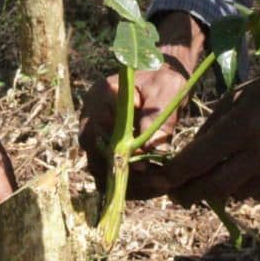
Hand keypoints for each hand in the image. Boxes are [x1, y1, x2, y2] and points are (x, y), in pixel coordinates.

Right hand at [79, 11, 205, 185]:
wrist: (163, 74)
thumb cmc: (166, 78)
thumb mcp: (167, 92)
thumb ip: (158, 121)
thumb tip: (149, 155)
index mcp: (101, 97)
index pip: (96, 137)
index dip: (118, 157)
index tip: (146, 165)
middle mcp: (91, 116)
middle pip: (96, 159)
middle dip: (126, 177)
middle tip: (159, 184)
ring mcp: (96, 133)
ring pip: (103, 171)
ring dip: (130, 184)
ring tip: (161, 186)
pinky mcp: (106, 145)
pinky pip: (112, 171)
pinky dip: (132, 182)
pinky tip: (155, 183)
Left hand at [126, 48, 259, 203]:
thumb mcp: (239, 96)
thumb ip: (213, 128)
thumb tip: (189, 160)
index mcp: (243, 124)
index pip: (196, 161)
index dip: (173, 177)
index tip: (161, 182)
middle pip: (213, 187)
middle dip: (190, 193)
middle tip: (179, 193)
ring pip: (237, 194)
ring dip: (223, 186)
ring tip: (227, 168)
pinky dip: (250, 185)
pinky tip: (258, 164)